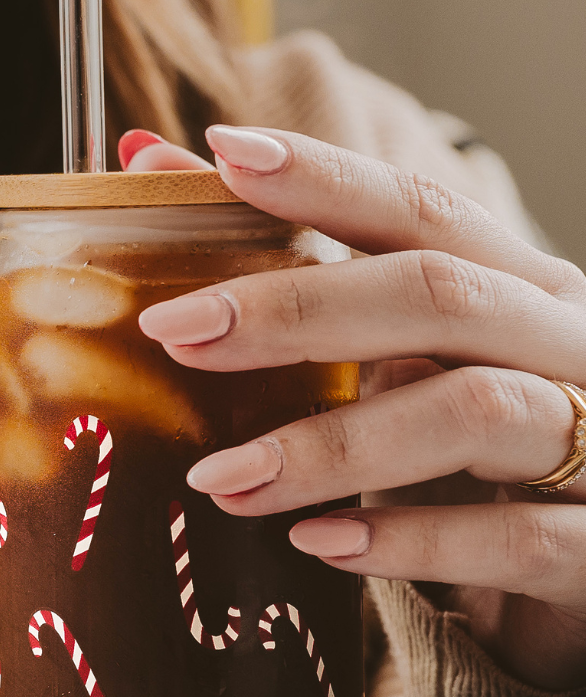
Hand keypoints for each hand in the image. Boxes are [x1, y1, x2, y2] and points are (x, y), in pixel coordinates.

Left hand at [131, 125, 585, 691]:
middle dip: (298, 307)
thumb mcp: (412, 367)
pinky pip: (509, 537)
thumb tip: (151, 166)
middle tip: (177, 332)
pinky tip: (317, 542)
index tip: (220, 154)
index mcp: (523, 289)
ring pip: (472, 411)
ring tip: (219, 478)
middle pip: (438, 295)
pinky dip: (406, 541)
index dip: (327, 177)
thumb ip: (307, 286)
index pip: (423, 210)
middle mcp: (568, 344)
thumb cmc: (488, 458)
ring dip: (331, 445)